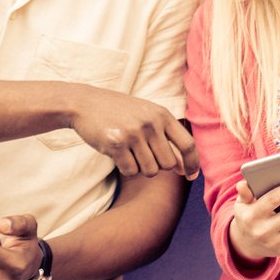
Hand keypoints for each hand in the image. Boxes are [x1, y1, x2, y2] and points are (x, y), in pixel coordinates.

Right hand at [69, 86, 199, 179]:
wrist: (86, 103)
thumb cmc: (121, 113)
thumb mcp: (148, 115)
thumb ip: (167, 137)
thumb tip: (184, 168)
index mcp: (163, 115)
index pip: (187, 144)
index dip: (193, 163)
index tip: (190, 176)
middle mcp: (151, 124)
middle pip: (169, 163)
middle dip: (159, 166)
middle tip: (144, 156)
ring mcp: (133, 134)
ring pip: (151, 171)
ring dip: (141, 168)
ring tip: (130, 152)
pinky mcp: (116, 144)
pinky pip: (131, 171)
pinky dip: (126, 168)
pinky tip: (118, 154)